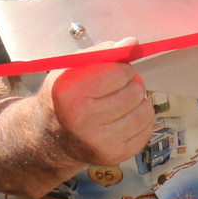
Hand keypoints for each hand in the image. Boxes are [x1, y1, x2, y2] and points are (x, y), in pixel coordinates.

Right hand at [38, 41, 153, 166]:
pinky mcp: (115, 155)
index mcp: (70, 92)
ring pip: (146, 111)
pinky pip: (147, 130)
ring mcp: (101, 141)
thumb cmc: (63, 97)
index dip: (120, 68)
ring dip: (137, 103)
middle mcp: (84, 120)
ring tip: (119, 104)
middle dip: (130, 84)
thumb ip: (101, 52)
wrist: (51, 137)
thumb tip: (132, 43)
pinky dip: (139, 122)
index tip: (112, 72)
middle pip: (135, 91)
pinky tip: (121, 120)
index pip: (120, 71)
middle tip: (116, 88)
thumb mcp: (71, 68)